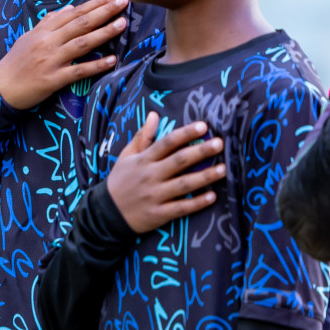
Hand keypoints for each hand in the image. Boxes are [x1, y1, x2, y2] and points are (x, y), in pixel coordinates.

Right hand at [0, 0, 128, 109]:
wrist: (1, 87)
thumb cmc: (16, 61)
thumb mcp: (29, 37)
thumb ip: (49, 22)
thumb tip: (70, 8)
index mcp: (43, 31)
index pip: (73, 13)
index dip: (93, 4)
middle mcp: (48, 42)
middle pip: (80, 24)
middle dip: (103, 11)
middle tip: (123, 1)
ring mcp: (51, 60)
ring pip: (82, 43)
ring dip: (104, 32)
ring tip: (122, 23)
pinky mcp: (53, 79)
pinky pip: (78, 71)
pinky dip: (96, 65)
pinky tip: (112, 59)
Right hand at [106, 113, 225, 232]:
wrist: (106, 213)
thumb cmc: (120, 181)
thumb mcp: (127, 156)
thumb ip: (142, 136)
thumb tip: (154, 115)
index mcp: (143, 160)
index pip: (166, 143)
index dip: (185, 134)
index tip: (203, 126)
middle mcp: (150, 176)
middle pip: (178, 161)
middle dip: (200, 151)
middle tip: (219, 143)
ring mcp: (155, 195)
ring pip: (183, 184)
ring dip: (205, 176)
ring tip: (223, 169)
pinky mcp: (159, 213)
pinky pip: (181, 208)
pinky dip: (197, 203)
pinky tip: (212, 197)